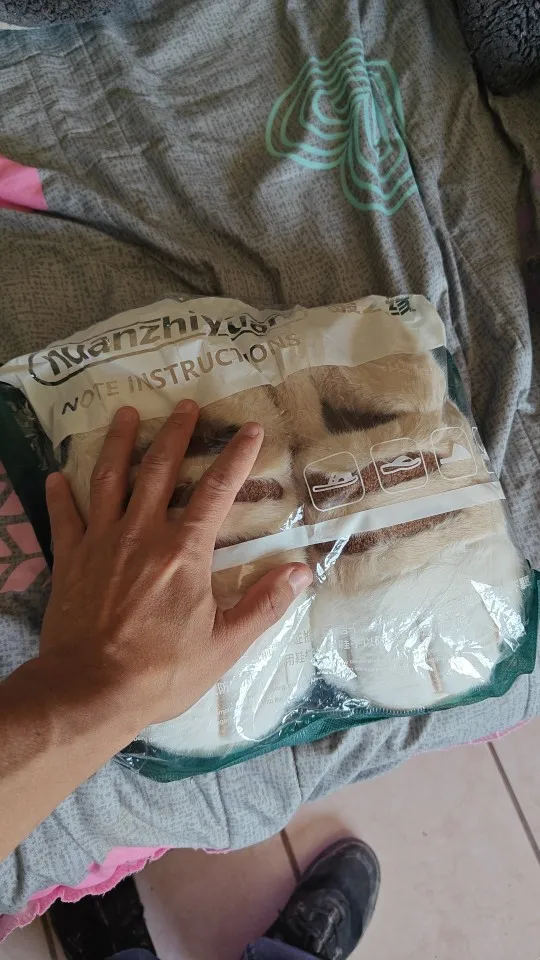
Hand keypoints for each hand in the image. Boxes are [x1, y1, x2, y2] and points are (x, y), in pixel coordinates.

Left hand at [40, 401, 312, 735]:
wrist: (90, 689)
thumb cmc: (161, 670)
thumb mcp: (224, 645)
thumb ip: (263, 604)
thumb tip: (300, 571)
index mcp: (184, 550)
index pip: (217, 491)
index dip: (236, 457)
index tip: (250, 429)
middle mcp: (142, 533)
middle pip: (159, 469)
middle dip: (175, 433)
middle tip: (184, 406)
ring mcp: (101, 542)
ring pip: (110, 479)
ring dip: (118, 443)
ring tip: (125, 414)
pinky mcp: (70, 559)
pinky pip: (65, 518)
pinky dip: (60, 495)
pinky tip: (57, 476)